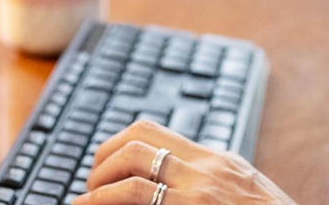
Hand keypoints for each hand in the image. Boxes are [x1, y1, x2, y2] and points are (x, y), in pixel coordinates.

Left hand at [76, 121, 296, 204]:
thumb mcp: (244, 194)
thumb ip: (210, 184)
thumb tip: (166, 186)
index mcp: (218, 161)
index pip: (152, 131)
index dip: (116, 145)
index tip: (104, 167)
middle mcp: (208, 170)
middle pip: (137, 142)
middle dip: (102, 161)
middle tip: (90, 189)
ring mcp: (201, 193)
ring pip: (132, 169)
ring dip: (98, 186)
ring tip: (84, 203)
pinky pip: (142, 200)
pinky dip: (107, 203)